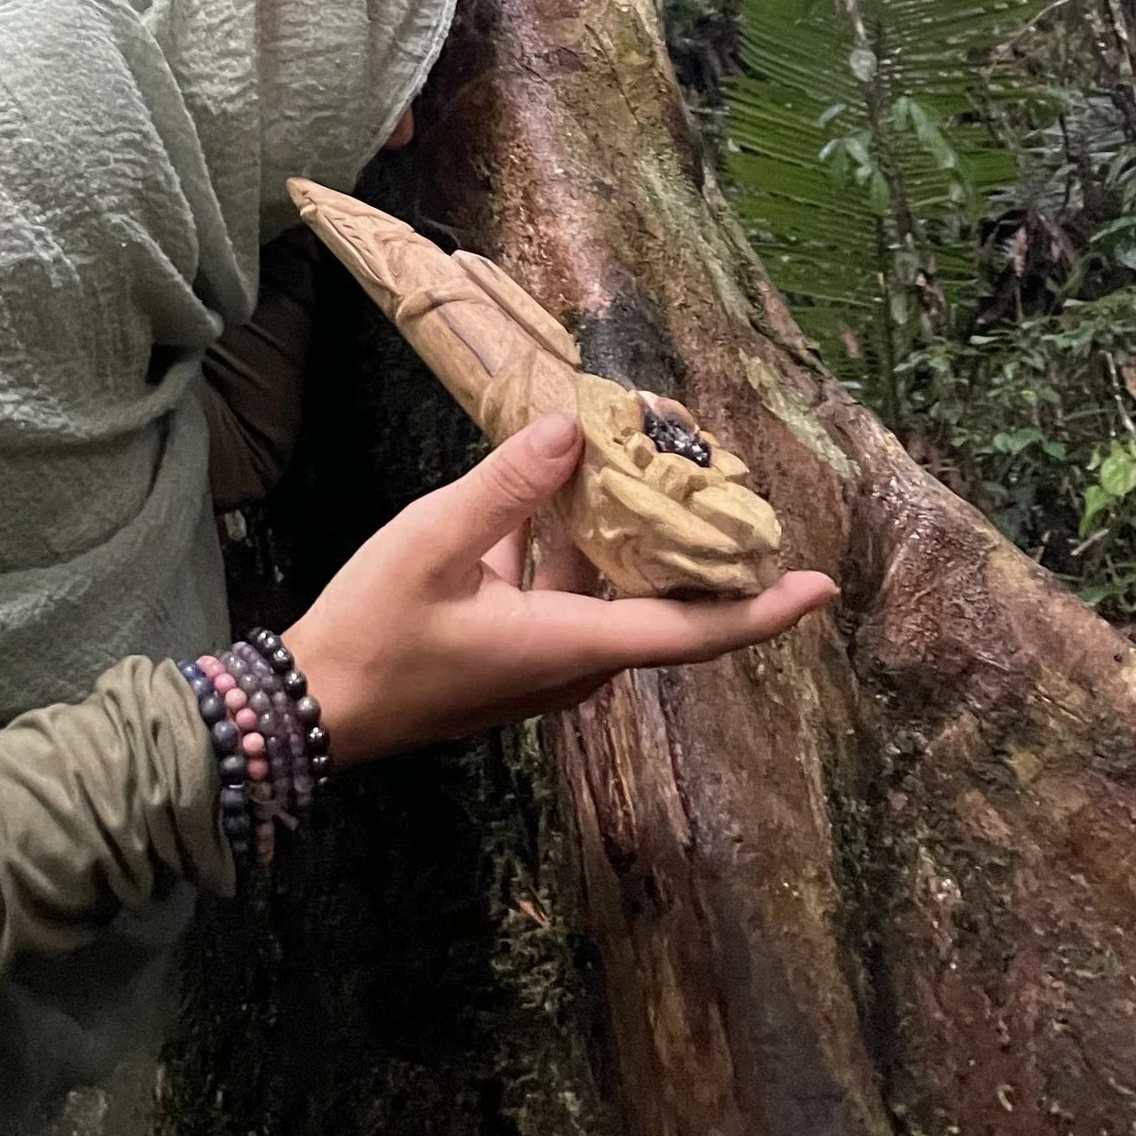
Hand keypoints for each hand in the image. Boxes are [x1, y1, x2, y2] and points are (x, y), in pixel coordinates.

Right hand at [283, 414, 837, 762]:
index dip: (760, 612)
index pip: (689, 634)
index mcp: (568, 648)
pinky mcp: (509, 651)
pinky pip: (564, 594)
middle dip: (685, 541)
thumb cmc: (376, 632)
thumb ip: (505, 487)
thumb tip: (570, 431)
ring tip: (628, 456)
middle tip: (703, 471)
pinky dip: (569, 544)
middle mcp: (570, 664)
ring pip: (604, 590)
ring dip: (620, 532)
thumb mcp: (432, 543)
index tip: (819, 587)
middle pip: (655, 604)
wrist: (315, 704)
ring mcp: (539, 663)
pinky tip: (547, 486)